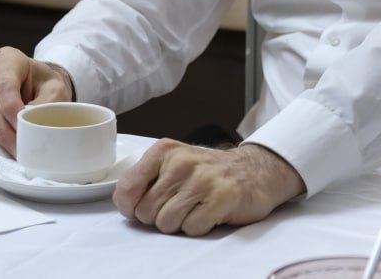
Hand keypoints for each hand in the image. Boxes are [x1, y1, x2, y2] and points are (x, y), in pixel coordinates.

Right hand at [0, 46, 72, 156]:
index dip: (11, 109)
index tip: (24, 127)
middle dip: (4, 131)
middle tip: (20, 149)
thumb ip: (46, 103)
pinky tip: (8, 146)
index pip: (3, 85)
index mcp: (7, 60)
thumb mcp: (56, 89)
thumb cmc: (45, 86)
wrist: (35, 89)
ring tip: (18, 151)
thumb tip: (31, 124)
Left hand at [114, 139, 305, 235]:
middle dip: (159, 217)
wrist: (254, 170)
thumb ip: (144, 180)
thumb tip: (126, 207)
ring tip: (195, 208)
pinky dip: (200, 227)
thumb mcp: (172, 165)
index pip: (127, 189)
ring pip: (166, 223)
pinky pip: (192, 228)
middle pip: (146, 212)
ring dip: (180, 224)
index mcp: (164, 152)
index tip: (146, 206)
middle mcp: (182, 162)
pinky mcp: (222, 197)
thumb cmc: (206, 174)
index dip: (132, 208)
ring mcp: (203, 179)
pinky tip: (210, 212)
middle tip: (180, 205)